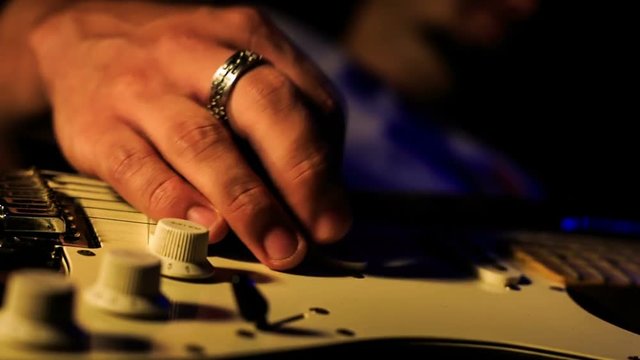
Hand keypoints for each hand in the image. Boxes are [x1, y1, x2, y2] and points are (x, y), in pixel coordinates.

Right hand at [28, 1, 350, 269]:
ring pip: (203, 141)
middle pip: (263, 107)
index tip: (334, 217)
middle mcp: (195, 54)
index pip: (307, 98)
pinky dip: (177, 202)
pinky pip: (139, 168)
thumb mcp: (233, 67)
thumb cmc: (173, 68)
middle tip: (317, 233)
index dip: (326, 164)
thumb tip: (313, 201)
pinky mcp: (98, 128)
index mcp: (245, 36)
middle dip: (299, 175)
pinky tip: (206, 229)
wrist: (79, 42)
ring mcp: (144, 88)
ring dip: (247, 200)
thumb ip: (277, 124)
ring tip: (274, 243)